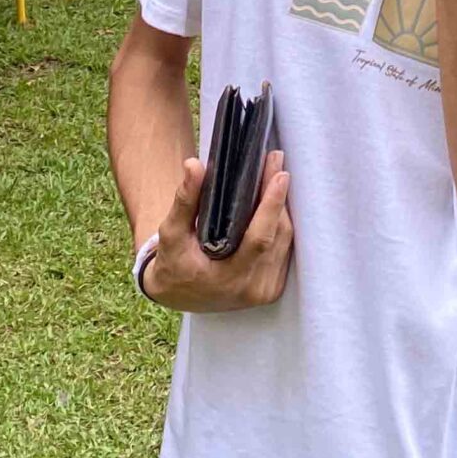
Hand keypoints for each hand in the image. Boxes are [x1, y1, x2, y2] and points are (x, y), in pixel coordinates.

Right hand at [139, 153, 293, 311]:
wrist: (178, 296)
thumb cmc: (173, 264)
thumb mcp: (171, 233)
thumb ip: (184, 200)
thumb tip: (194, 165)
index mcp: (227, 278)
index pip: (259, 238)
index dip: (272, 206)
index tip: (280, 174)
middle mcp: (252, 288)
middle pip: (277, 235)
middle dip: (278, 196)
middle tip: (274, 161)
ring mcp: (265, 290)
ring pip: (285, 240)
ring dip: (282, 208)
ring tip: (273, 175)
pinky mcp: (272, 288)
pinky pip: (284, 250)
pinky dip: (280, 224)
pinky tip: (274, 202)